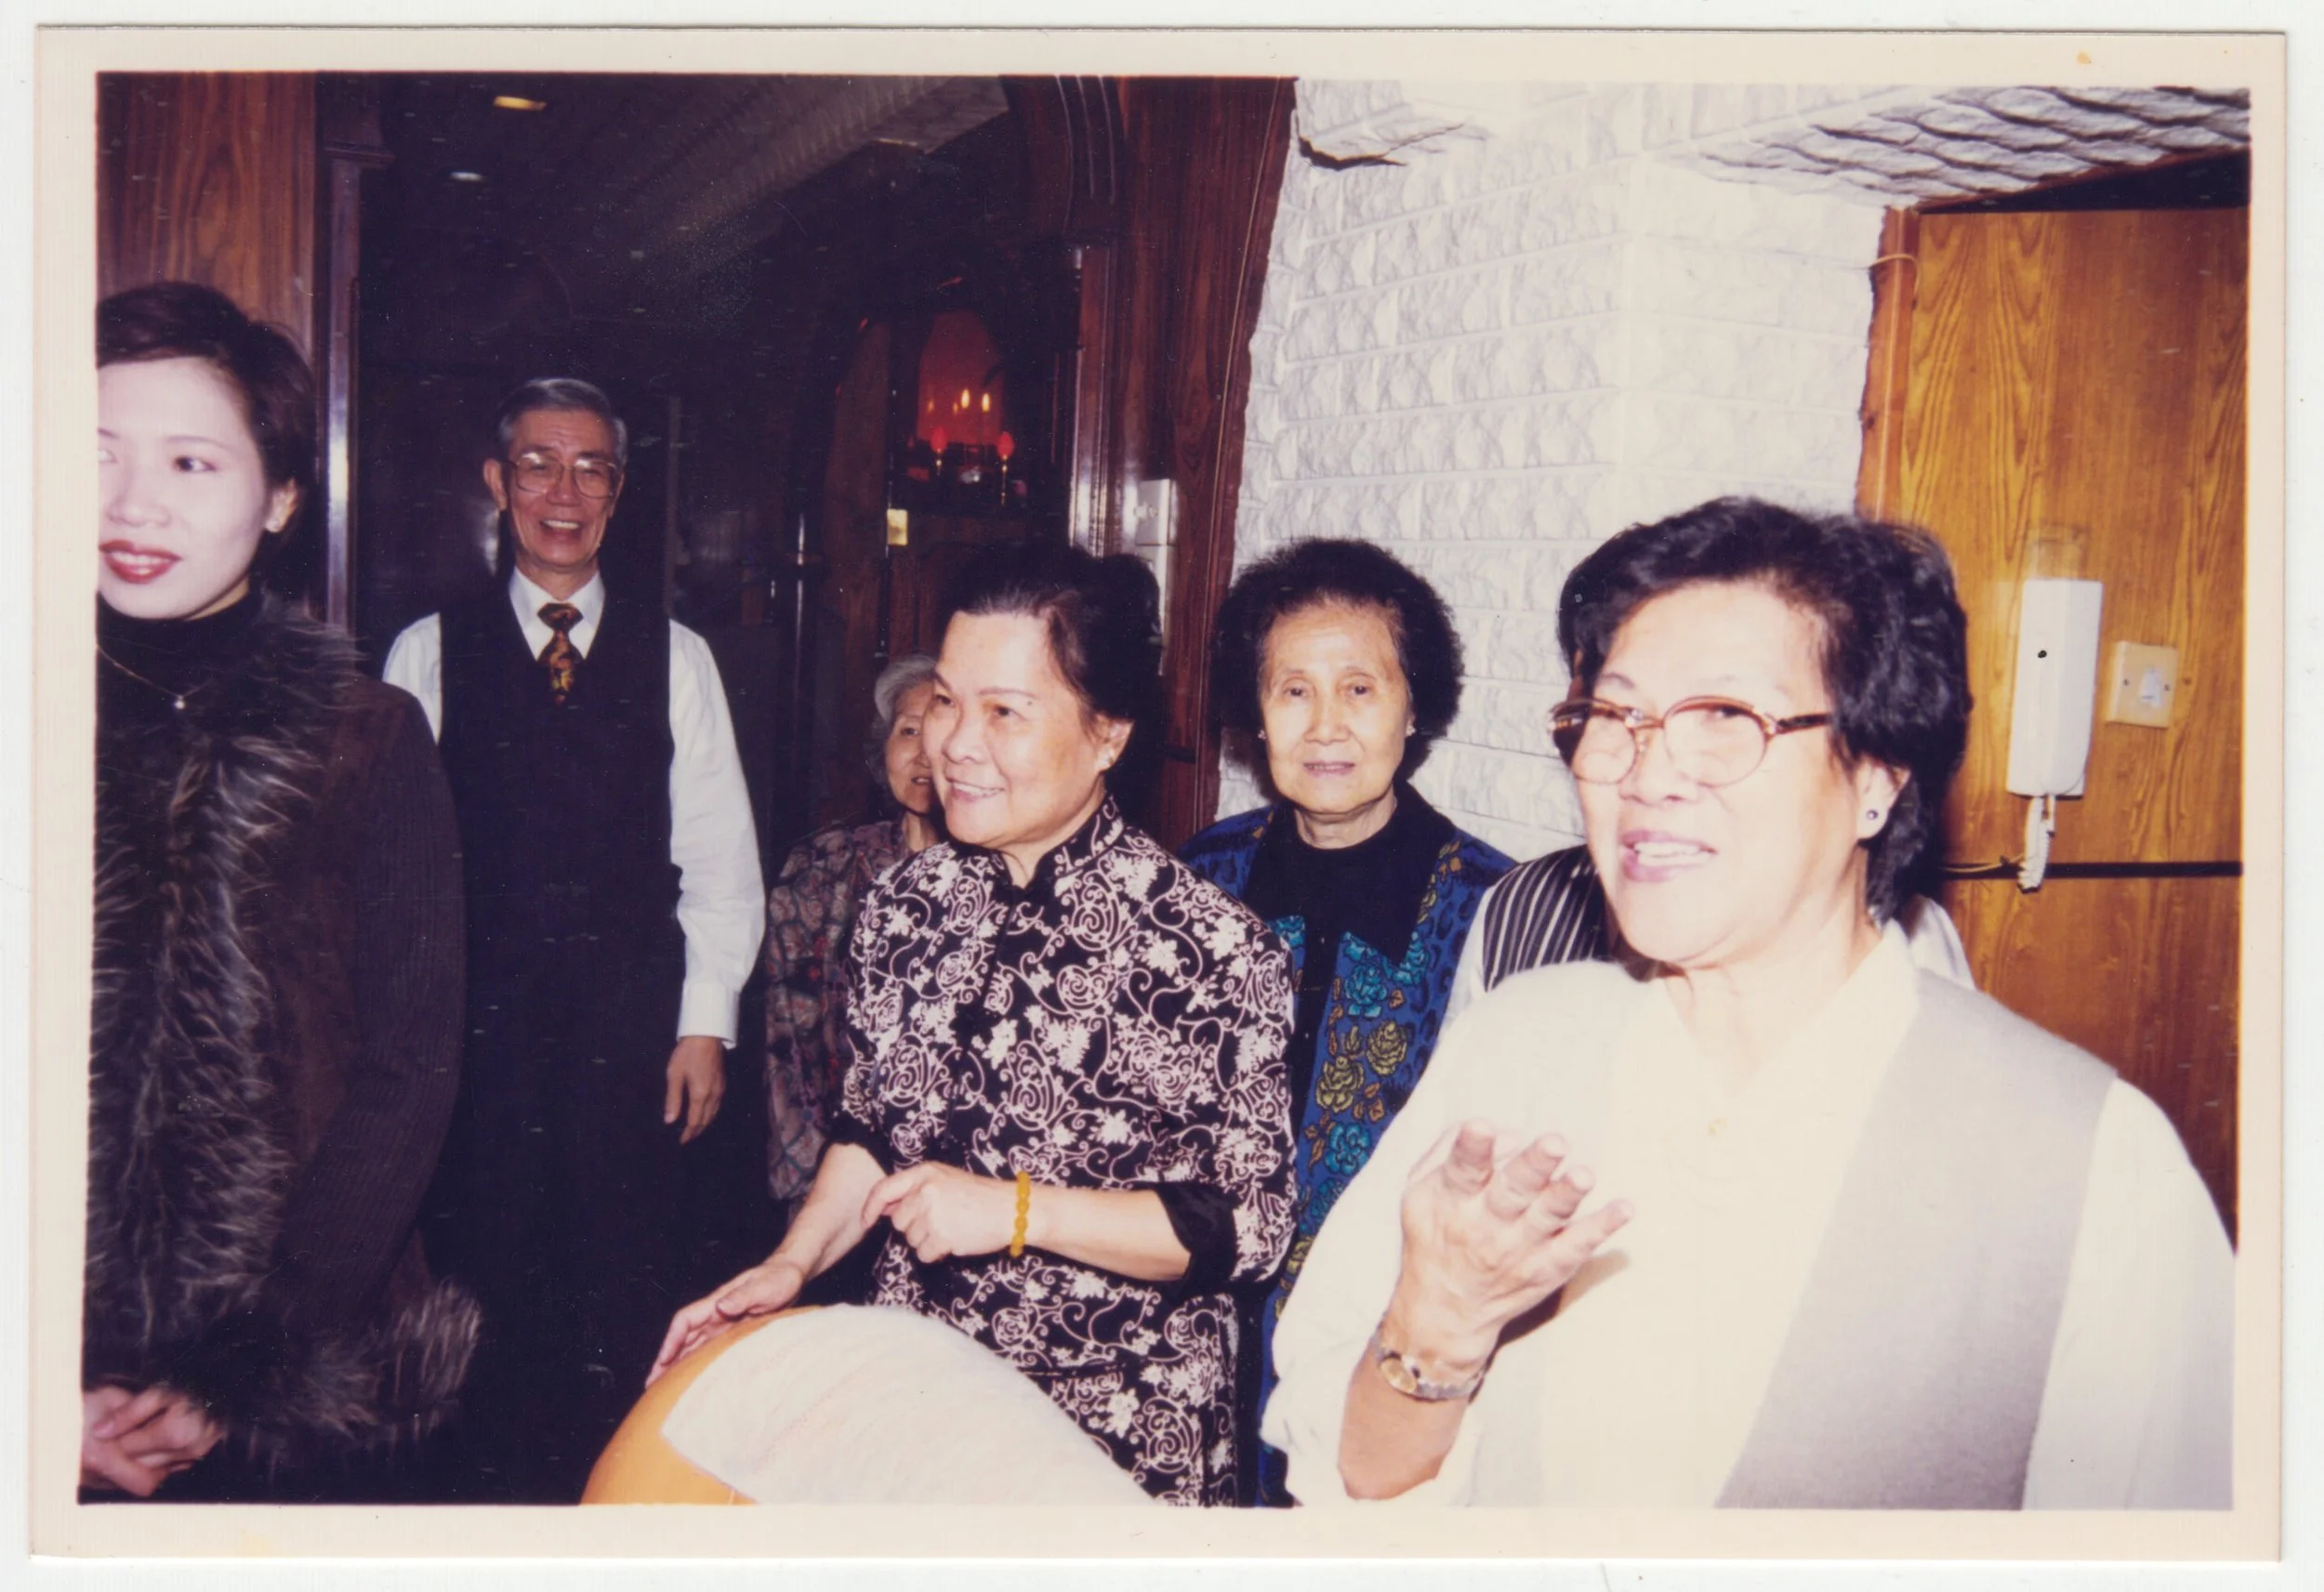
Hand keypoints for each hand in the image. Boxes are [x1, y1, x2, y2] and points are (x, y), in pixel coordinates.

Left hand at [81, 1385, 221, 1495]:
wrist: (228, 1387)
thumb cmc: (195, 1386)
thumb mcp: (160, 1391)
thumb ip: (128, 1413)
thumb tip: (99, 1432)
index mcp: (173, 1434)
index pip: (126, 1447)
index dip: (114, 1436)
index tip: (108, 1427)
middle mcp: (185, 1451)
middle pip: (137, 1462)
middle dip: (126, 1447)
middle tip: (122, 1429)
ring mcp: (194, 1457)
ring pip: (151, 1467)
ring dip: (141, 1453)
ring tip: (140, 1431)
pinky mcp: (198, 1458)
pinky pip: (166, 1465)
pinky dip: (156, 1455)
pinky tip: (155, 1439)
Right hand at [648, 1256, 808, 1385]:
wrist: (793, 1276)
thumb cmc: (779, 1278)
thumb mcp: (763, 1287)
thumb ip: (743, 1296)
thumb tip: (721, 1306)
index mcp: (716, 1303)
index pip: (684, 1321)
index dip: (671, 1341)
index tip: (662, 1361)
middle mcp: (715, 1315)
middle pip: (683, 1338)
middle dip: (666, 1360)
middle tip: (651, 1386)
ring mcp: (723, 1325)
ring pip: (693, 1347)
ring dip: (678, 1366)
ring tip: (664, 1390)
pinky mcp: (734, 1333)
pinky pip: (710, 1351)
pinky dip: (698, 1364)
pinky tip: (693, 1380)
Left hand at [664, 1034, 725, 1143]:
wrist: (706, 1036)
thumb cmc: (687, 1053)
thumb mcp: (674, 1075)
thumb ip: (673, 1099)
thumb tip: (670, 1121)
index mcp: (700, 1094)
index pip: (694, 1121)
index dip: (688, 1133)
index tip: (681, 1141)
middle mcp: (713, 1095)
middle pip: (706, 1120)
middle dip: (696, 1131)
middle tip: (686, 1138)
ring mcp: (720, 1089)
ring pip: (713, 1114)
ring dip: (704, 1123)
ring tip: (694, 1129)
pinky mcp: (722, 1083)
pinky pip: (717, 1105)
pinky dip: (710, 1114)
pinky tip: (704, 1112)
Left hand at [862, 1162, 1017, 1265]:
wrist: (1011, 1209)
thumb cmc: (978, 1197)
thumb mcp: (945, 1181)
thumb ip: (914, 1191)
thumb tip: (882, 1208)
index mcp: (925, 1173)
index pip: (884, 1189)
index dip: (870, 1207)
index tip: (866, 1220)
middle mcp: (925, 1191)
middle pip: (898, 1221)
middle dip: (914, 1227)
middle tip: (942, 1220)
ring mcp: (933, 1213)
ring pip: (911, 1240)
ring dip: (928, 1241)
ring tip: (953, 1227)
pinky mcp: (942, 1235)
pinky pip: (924, 1254)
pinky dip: (937, 1253)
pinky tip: (955, 1240)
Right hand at [1383, 1122, 1631, 1374]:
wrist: (1445, 1311)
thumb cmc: (1434, 1236)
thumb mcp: (1419, 1191)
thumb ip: (1451, 1151)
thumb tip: (1508, 1133)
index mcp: (1452, 1200)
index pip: (1461, 1170)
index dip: (1471, 1147)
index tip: (1481, 1127)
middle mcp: (1485, 1226)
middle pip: (1511, 1192)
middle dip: (1533, 1166)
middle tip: (1555, 1142)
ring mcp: (1518, 1251)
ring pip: (1546, 1219)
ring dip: (1567, 1195)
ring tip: (1585, 1175)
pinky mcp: (1546, 1270)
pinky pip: (1576, 1248)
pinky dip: (1601, 1229)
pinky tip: (1623, 1209)